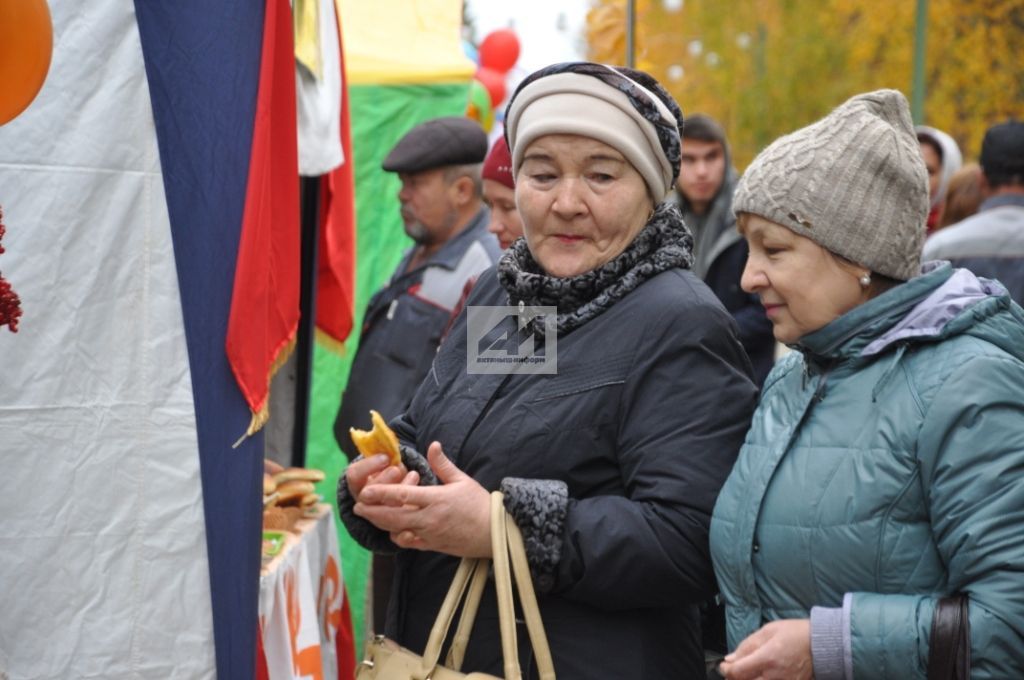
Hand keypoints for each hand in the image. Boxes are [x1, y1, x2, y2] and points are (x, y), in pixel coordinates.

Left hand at [354, 442, 490, 557]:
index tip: (364, 491)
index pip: (402, 495)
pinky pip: (409, 544)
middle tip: (357, 507)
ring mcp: (429, 534)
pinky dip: (398, 537)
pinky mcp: (432, 546)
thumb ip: (443, 464)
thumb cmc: (480, 504)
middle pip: (393, 517)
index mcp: (436, 499)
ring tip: (370, 517)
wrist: (495, 533)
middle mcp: (429, 519)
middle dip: (372, 512)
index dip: (380, 493)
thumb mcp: (462, 480)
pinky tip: (392, 530)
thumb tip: (433, 445)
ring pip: (398, 531)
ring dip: (381, 525)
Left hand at [718, 619, 812, 679]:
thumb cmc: (796, 634)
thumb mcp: (769, 631)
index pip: (737, 672)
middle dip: (735, 677)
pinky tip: (762, 675)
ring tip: (749, 671)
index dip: (726, 670)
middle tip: (736, 668)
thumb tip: (730, 659)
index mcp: (767, 658)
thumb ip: (747, 645)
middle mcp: (774, 676)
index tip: (725, 665)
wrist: (823, 645)